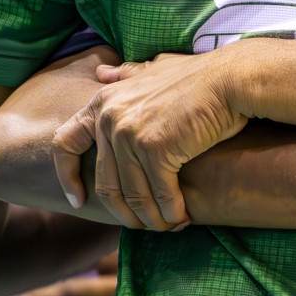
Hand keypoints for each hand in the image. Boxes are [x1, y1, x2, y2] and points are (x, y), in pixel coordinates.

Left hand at [53, 52, 247, 230]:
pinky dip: (170, 212)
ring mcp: (130, 134)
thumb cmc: (198, 76)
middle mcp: (109, 118)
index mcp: (103, 101)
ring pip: (133, 195)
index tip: (79, 200)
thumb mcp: (154, 70)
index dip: (67, 176)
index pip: (65, 143)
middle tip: (140, 224)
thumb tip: (102, 72)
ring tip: (165, 226)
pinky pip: (159, 194)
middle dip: (122, 211)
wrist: (230, 80)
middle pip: (105, 182)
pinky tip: (181, 219)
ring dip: (150, 219)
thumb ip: (127, 74)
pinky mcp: (156, 149)